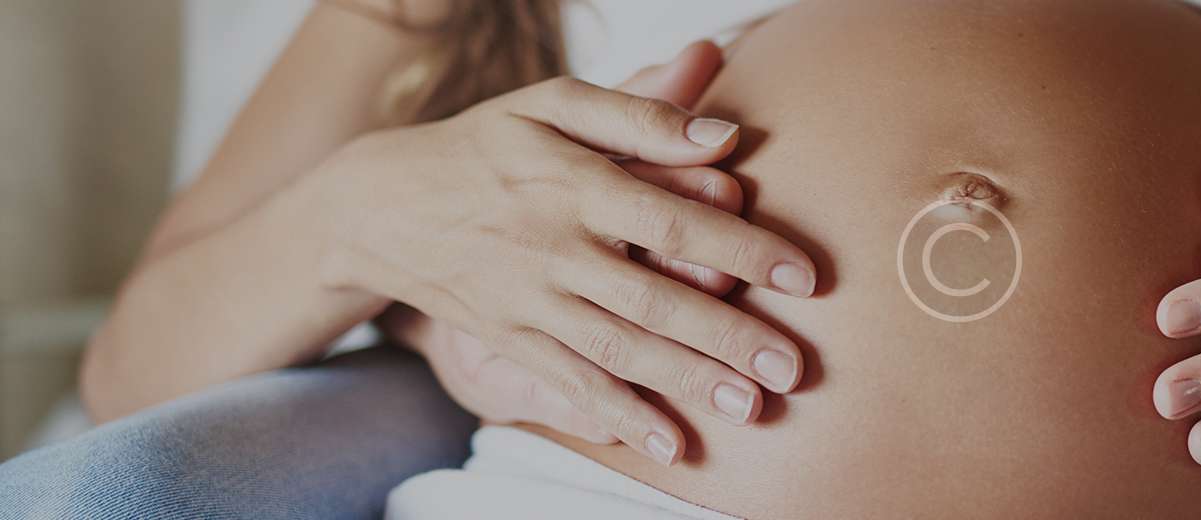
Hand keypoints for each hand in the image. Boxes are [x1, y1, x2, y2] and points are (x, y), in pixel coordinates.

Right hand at [304, 41, 815, 465]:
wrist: (380, 203)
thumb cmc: (489, 144)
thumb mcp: (553, 105)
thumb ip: (640, 111)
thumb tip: (724, 133)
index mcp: (575, 182)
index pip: (670, 216)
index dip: (740, 247)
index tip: (804, 277)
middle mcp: (554, 245)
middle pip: (652, 295)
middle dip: (727, 335)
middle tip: (792, 366)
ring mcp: (530, 300)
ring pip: (618, 347)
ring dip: (686, 382)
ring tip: (752, 407)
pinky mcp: (510, 340)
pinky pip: (570, 384)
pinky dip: (620, 416)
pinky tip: (670, 445)